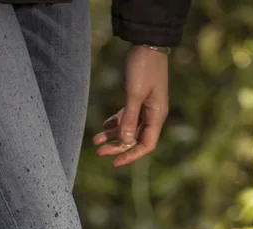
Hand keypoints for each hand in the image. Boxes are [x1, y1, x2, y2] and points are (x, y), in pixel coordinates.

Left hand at [93, 45, 168, 166]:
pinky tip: (103, 126)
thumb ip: (129, 119)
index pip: (146, 145)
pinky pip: (126, 117)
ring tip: (96, 141)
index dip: (131, 155)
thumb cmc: (143, 67)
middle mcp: (152, 114)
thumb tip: (125, 142)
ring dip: (113, 136)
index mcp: (157, 116)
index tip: (115, 162)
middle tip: (99, 152)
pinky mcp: (137, 98)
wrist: (147, 43)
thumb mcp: (134, 94)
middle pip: (135, 139)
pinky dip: (115, 123)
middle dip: (117, 147)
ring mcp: (145, 107)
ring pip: (129, 129)